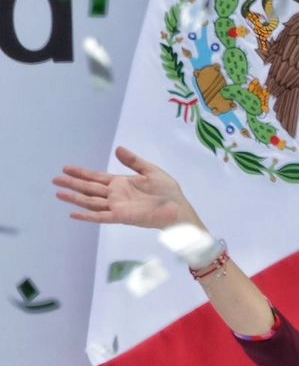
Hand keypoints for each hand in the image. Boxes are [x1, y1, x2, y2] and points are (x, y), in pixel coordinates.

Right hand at [53, 146, 199, 229]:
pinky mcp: (121, 216)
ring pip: (91, 201)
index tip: (66, 168)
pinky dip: (87, 216)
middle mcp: (115, 195)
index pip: (97, 177)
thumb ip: (133, 161)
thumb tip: (118, 149)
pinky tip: (73, 213)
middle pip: (89, 188)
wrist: (177, 208)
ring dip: (75, 198)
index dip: (82, 173)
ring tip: (58, 193)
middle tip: (55, 179)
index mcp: (121, 183)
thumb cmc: (167, 191)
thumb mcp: (151, 171)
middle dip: (73, 184)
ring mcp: (117, 206)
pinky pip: (101, 216)